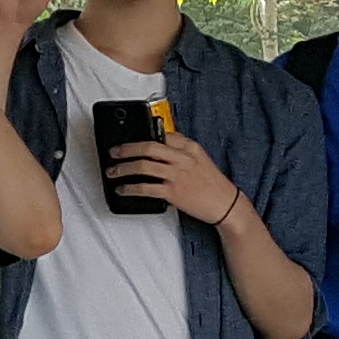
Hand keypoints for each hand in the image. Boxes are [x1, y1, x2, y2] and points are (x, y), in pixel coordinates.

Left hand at [108, 129, 241, 225]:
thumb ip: (181, 151)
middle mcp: (183, 158)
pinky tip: (123, 189)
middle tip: (114, 152)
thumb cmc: (212, 183)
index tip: (128, 138)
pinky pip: (145, 188)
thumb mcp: (200, 159)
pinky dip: (130, 188)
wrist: (225, 204)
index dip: (142, 135)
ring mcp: (177, 175)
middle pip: (148, 146)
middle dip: (126, 148)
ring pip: (143, 166)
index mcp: (190, 147)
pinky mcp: (173, 192)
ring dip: (123, 168)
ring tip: (113, 172)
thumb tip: (157, 147)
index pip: (162, 134)